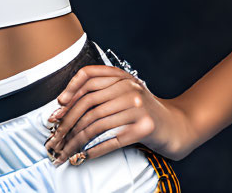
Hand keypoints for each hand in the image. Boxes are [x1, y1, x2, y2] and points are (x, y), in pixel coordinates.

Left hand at [43, 62, 196, 163]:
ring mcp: (138, 107)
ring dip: (77, 140)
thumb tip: (64, 106)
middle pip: (89, 103)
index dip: (70, 89)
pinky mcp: (144, 127)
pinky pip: (112, 139)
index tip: (58, 107)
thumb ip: (101, 92)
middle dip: (68, 122)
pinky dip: (95, 149)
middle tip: (56, 137)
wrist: (176, 125)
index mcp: (121, 76)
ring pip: (97, 123)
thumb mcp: (124, 93)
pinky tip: (84, 155)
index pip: (89, 76)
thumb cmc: (144, 110)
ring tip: (66, 151)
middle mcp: (129, 88)